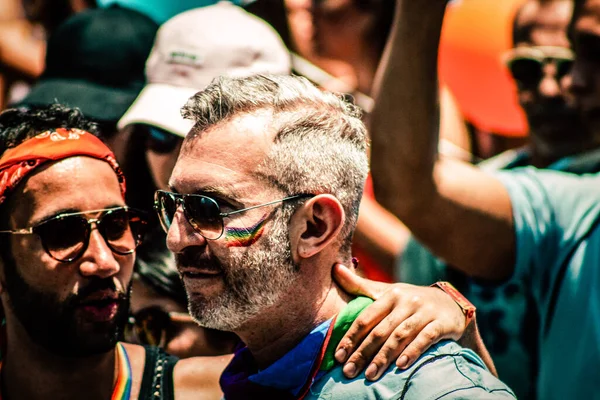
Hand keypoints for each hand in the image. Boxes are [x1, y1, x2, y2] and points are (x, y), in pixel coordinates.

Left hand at [333, 263, 464, 380]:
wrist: (450, 302)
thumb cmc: (410, 301)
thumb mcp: (387, 291)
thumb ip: (360, 285)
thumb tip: (335, 268)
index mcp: (391, 294)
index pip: (366, 317)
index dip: (351, 337)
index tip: (338, 356)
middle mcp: (407, 301)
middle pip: (380, 330)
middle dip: (362, 352)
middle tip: (349, 371)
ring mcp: (425, 312)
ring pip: (400, 336)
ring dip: (383, 357)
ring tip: (370, 374)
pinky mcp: (442, 323)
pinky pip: (425, 338)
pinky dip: (412, 352)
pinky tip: (401, 365)